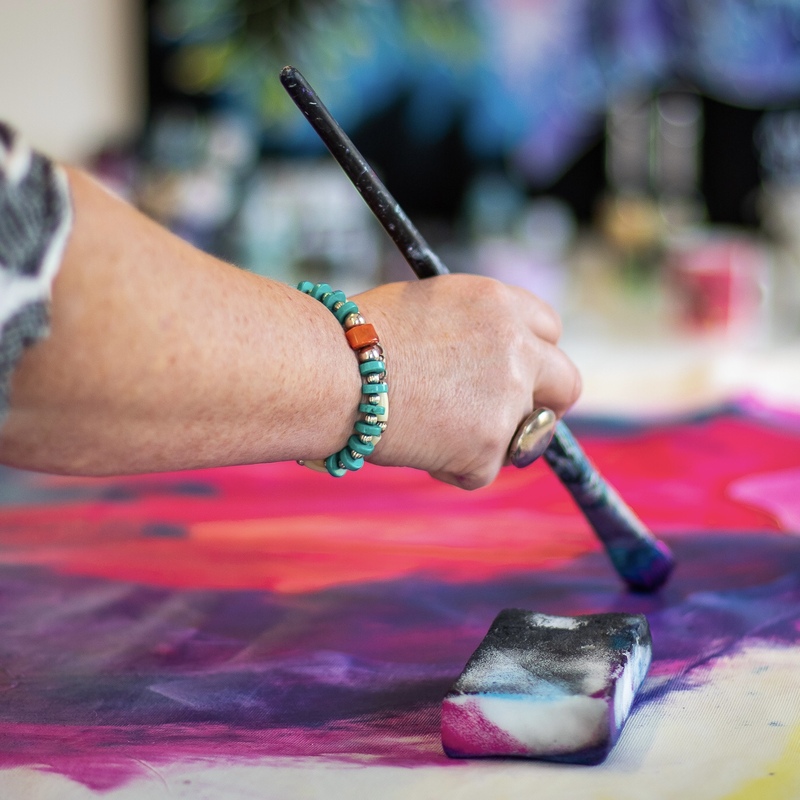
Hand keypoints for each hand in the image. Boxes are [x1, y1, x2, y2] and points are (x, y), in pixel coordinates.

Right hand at [354, 274, 580, 488]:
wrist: (331, 371)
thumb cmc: (357, 337)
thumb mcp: (426, 307)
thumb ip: (472, 328)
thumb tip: (484, 357)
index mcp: (499, 304)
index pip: (549, 329)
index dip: (535, 354)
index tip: (523, 373)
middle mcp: (516, 348)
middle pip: (566, 383)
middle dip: (546, 402)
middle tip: (513, 416)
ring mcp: (507, 400)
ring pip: (526, 434)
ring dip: (493, 438)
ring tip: (435, 429)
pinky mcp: (487, 447)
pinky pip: (482, 470)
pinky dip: (454, 466)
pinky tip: (415, 444)